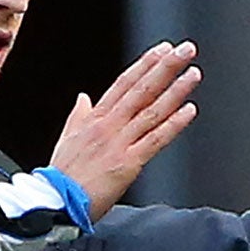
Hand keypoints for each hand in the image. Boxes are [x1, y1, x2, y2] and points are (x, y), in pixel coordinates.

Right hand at [48, 43, 201, 219]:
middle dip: (165, 67)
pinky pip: (156, 139)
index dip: (145, 64)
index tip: (162, 49)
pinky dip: (174, 124)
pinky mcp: (129, 163)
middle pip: (142, 89)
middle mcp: (109, 126)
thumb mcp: (66, 138)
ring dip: (175, 90)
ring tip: (193, 74)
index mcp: (95, 118)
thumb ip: (78, 115)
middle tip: (185, 50)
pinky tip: (189, 110)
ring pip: (152, 111)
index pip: (124, 83)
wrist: (56, 201)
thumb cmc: (62, 175)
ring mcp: (120, 143)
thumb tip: (83, 98)